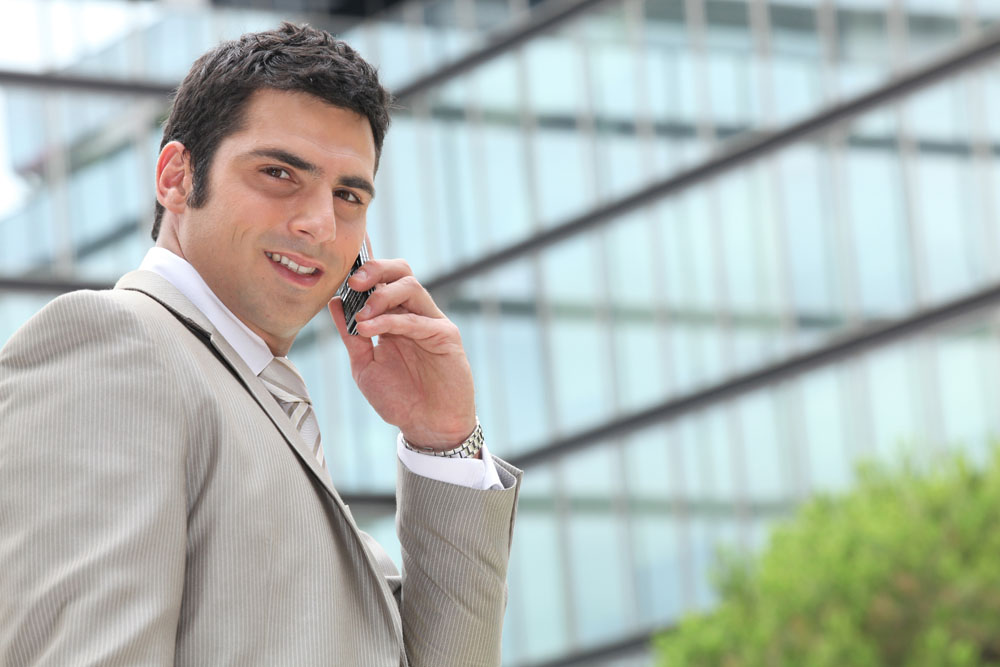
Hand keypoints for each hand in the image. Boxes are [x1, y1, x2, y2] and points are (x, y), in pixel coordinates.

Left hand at [328, 258, 476, 449]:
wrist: (428, 426)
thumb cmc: (399, 398)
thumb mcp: (364, 365)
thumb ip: (351, 335)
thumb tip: (334, 302)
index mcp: (394, 316)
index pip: (382, 280)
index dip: (364, 268)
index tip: (340, 271)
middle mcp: (413, 313)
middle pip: (401, 271)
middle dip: (375, 269)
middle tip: (353, 282)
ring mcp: (431, 322)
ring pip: (411, 286)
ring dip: (381, 295)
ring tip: (361, 316)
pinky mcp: (446, 335)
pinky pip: (417, 319)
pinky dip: (390, 321)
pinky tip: (368, 328)